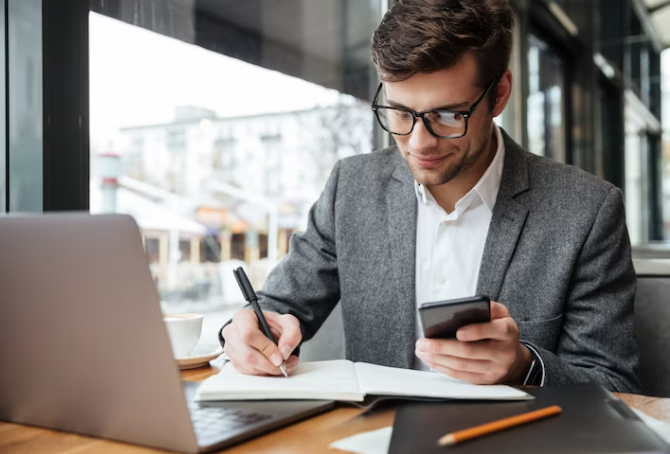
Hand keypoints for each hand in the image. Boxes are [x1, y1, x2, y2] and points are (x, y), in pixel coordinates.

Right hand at [222, 309, 301, 375]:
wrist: (267, 329)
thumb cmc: (274, 324)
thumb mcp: (289, 323)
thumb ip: (291, 335)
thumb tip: (284, 353)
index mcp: (243, 317)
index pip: (249, 334)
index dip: (265, 348)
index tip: (280, 357)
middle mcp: (232, 331)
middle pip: (247, 354)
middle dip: (268, 364)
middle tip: (283, 366)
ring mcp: (230, 347)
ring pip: (247, 365)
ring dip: (267, 370)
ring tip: (283, 365)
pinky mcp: (233, 359)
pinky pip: (246, 371)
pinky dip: (262, 372)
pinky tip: (272, 367)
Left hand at [415, 301, 531, 384]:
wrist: (515, 359)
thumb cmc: (501, 331)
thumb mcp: (502, 314)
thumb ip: (489, 307)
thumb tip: (468, 307)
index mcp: (507, 332)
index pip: (492, 331)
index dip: (474, 332)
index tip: (457, 332)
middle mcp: (502, 353)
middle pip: (470, 351)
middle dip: (442, 347)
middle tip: (423, 342)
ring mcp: (493, 369)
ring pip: (462, 366)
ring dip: (438, 358)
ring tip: (422, 350)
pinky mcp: (484, 380)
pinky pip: (460, 376)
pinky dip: (443, 368)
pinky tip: (431, 360)